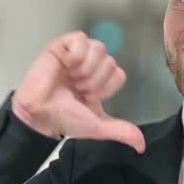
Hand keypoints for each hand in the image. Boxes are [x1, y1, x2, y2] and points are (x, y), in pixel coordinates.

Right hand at [11, 31, 144, 152]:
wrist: (41, 115)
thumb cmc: (66, 118)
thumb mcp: (97, 126)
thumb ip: (121, 131)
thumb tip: (142, 145)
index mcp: (100, 80)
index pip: (119, 74)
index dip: (107, 88)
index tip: (89, 98)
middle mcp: (90, 65)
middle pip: (110, 61)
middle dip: (96, 80)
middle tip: (79, 89)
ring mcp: (76, 54)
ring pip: (99, 47)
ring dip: (88, 67)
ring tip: (73, 78)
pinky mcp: (61, 46)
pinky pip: (79, 38)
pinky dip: (77, 54)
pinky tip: (67, 65)